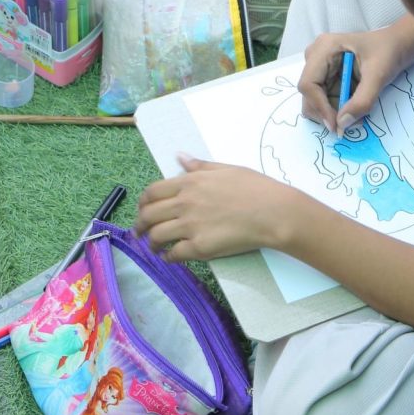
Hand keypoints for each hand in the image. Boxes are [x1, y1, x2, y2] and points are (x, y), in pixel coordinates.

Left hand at [134, 154, 304, 261]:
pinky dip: (167, 257)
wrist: (273, 212)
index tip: (143, 209)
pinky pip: (174, 254)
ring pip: (157, 236)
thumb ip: (199, 166)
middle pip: (148, 215)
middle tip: (140, 232)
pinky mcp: (200, 247)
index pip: (153, 192)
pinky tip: (169, 257)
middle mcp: (185, 203)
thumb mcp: (226, 169)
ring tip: (153, 247)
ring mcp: (191, 226)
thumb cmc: (256, 188)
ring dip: (151, 243)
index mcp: (190, 182)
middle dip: (139, 225)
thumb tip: (180, 157)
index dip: (142, 203)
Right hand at [298, 23, 413, 135]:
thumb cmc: (388, 52)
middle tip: (348, 125)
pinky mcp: (326, 77)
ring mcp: (320, 67)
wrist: (396, 45)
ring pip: (315, 101)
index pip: (309, 84)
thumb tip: (342, 124)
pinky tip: (353, 109)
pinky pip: (325, 100)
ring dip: (333, 113)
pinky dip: (337, 110)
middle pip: (309, 94)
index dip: (319, 107)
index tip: (336, 125)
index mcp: (324, 48)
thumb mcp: (379, 75)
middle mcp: (316, 57)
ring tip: (356, 116)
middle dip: (326, 112)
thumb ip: (362, 101)